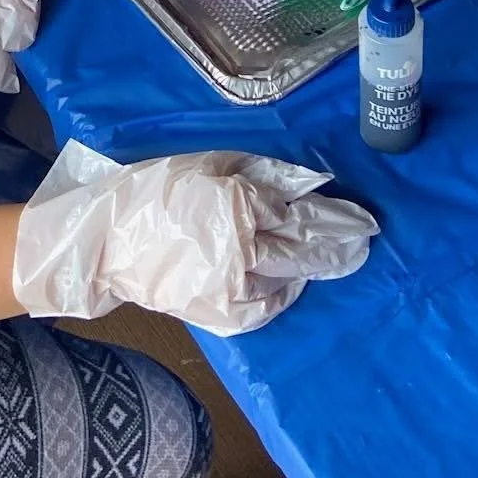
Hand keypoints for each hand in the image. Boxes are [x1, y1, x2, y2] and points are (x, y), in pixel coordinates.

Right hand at [12, 141, 378, 335]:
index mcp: (239, 203)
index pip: (298, 210)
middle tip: (368, 239)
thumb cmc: (157, 190)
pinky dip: (283, 294)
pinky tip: (293, 283)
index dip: (332, 212)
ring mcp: (234, 284)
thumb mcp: (211, 165)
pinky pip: (267, 305)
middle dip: (341, 242)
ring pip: (290, 276)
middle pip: (305, 245)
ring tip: (342, 259)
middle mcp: (244, 247)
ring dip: (316, 267)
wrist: (109, 242)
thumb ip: (265, 173)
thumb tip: (312, 180)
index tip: (362, 218)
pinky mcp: (222, 312)